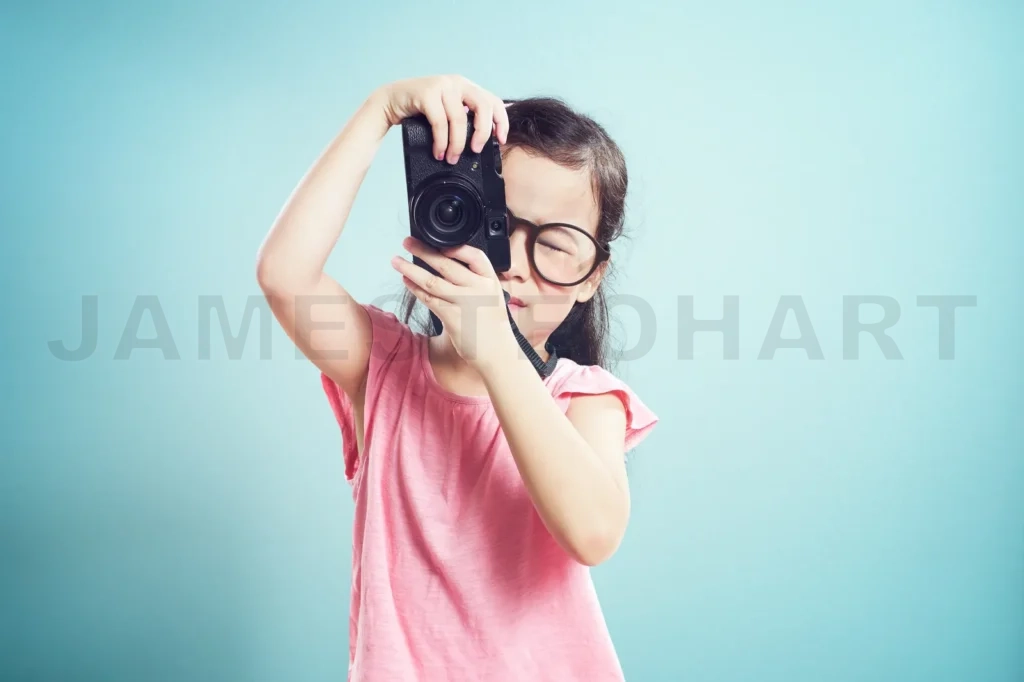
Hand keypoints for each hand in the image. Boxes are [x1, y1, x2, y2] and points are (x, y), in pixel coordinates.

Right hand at [375, 74, 509, 163]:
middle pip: (483, 107)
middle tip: (475, 150)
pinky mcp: (427, 94)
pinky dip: (441, 141)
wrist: (391, 100)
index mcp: (467, 87)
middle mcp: (457, 83)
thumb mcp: (448, 111)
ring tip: (451, 158)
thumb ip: (465, 118)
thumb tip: (483, 141)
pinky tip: (439, 151)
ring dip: (456, 144)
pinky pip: (440, 122)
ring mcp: (442, 86)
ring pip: (460, 119)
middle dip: (482, 132)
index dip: (501, 121)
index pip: (493, 101)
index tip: (500, 140)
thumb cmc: (421, 110)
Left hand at [392, 237, 518, 372]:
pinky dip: (415, 289)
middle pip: (446, 264)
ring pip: (432, 281)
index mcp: (490, 280)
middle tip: (407, 242)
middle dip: (423, 251)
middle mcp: (478, 289)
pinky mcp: (452, 317)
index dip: (456, 247)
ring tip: (396, 261)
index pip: (475, 255)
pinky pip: (429, 299)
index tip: (438, 242)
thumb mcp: (492, 295)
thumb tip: (447, 264)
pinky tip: (407, 281)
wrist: (497, 353)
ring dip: (411, 269)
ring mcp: (465, 303)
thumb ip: (475, 281)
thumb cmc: (493, 324)